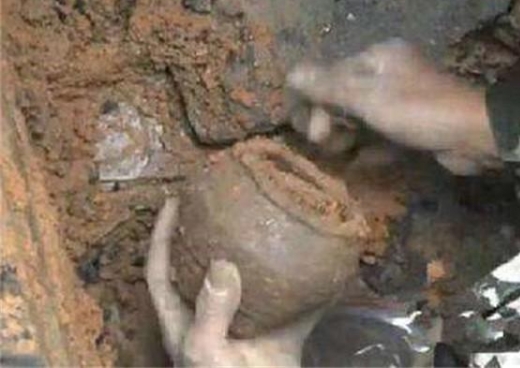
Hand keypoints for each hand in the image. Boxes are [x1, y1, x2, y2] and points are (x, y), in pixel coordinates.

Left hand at [146, 198, 319, 366]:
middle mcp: (216, 312)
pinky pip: (298, 300)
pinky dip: (313, 283)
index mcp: (185, 319)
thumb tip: (222, 263)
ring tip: (268, 215)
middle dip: (210, 230)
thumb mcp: (208, 356)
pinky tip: (326, 257)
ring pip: (253, 277)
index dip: (162, 234)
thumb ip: (210, 314)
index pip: (161, 269)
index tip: (174, 199)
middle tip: (224, 198)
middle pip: (205, 263)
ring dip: (261, 250)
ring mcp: (250, 320)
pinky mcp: (282, 331)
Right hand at [287, 39, 500, 174]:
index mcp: (375, 58)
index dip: (311, 102)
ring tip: (344, 154)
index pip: (327, 75)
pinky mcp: (410, 125)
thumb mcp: (368, 97)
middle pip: (340, 97)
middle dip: (329, 121)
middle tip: (326, 144)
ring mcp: (399, 101)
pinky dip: (368, 148)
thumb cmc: (418, 110)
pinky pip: (378, 134)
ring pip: (358, 118)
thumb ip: (327, 86)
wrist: (476, 135)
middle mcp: (386, 74)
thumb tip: (289, 74)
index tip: (307, 129)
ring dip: (346, 136)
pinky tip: (361, 162)